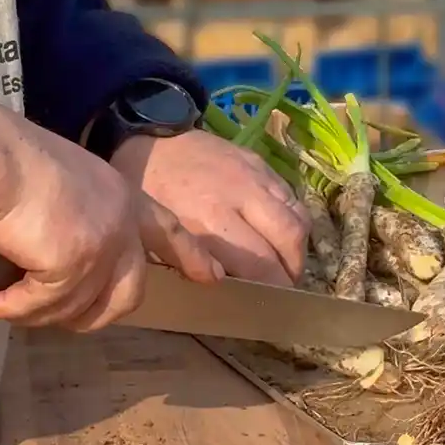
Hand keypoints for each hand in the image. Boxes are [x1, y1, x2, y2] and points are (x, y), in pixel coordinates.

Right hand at [0, 109, 222, 330]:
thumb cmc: (12, 159)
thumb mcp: (65, 182)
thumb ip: (81, 214)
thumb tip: (60, 254)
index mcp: (122, 195)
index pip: (166, 229)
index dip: (188, 254)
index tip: (211, 276)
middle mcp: (121, 222)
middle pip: (128, 293)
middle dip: (94, 315)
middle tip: (54, 314)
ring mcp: (102, 245)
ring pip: (79, 309)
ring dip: (38, 312)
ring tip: (2, 302)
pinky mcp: (72, 266)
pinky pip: (39, 307)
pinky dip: (11, 309)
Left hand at [110, 129, 309, 285]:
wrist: (147, 139)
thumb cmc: (146, 193)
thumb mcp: (157, 234)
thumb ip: (191, 261)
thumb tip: (222, 285)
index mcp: (208, 222)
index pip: (260, 266)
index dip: (271, 290)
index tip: (270, 305)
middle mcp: (239, 197)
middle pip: (289, 241)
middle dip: (292, 271)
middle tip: (283, 286)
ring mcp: (254, 176)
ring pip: (298, 218)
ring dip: (297, 246)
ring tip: (285, 261)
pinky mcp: (258, 161)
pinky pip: (291, 195)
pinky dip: (292, 218)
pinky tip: (278, 230)